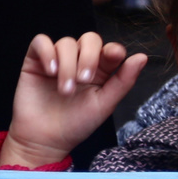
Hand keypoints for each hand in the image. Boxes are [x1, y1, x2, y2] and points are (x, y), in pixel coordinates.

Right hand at [0, 33, 145, 166]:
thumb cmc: (77, 124)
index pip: (110, 49)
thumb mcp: (105, 104)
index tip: (114, 56)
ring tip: (66, 90)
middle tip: (84, 79)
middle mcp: (80, 61)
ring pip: (66, 43)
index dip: (113, 49)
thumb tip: (142, 57)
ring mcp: (58, 59)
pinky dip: (47, 52)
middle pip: (90, 39)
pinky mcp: (35, 61)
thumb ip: (124, 80)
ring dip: (68, 65)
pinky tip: (51, 71)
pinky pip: (40, 42)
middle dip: (89, 56)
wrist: (46, 139)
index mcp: (102, 70)